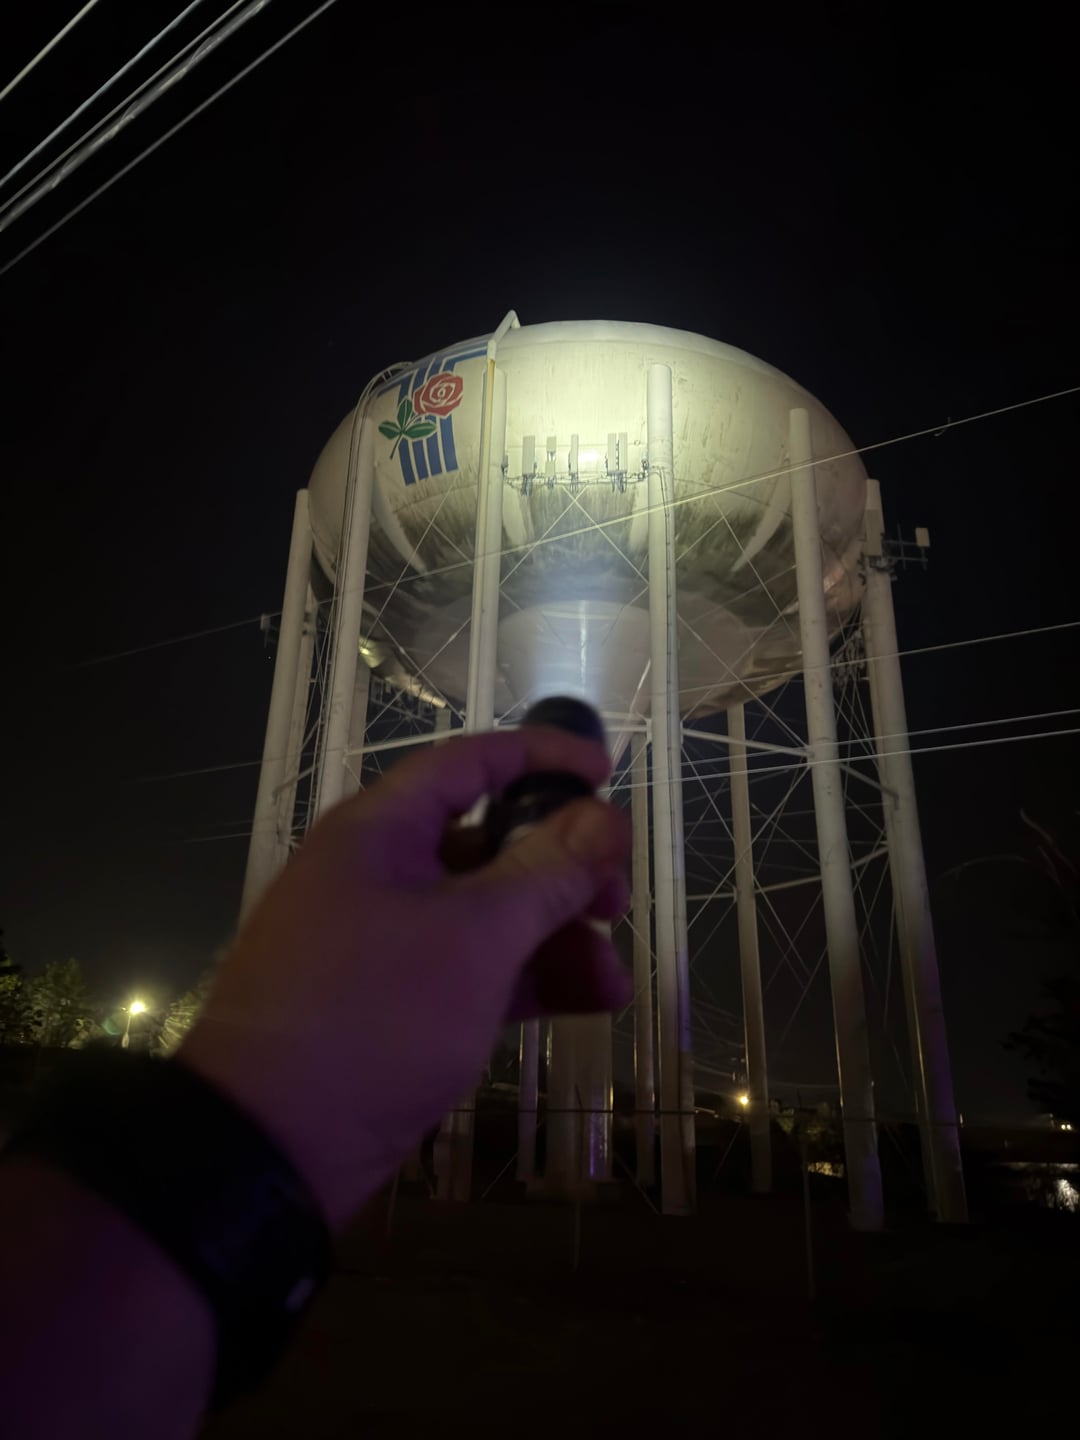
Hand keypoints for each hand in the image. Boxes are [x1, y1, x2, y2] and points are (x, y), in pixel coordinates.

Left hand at [181, 726, 631, 1226]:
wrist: (266, 1147)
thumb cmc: (371, 1016)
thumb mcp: (474, 938)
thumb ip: (546, 872)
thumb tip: (605, 815)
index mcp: (380, 832)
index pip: (469, 764)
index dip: (540, 759)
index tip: (605, 772)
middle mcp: (380, 874)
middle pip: (489, 844)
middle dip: (563, 869)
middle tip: (617, 904)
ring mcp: (386, 944)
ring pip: (488, 915)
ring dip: (555, 937)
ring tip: (611, 982)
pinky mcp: (395, 1006)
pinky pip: (473, 970)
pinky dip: (525, 980)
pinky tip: (585, 1004)